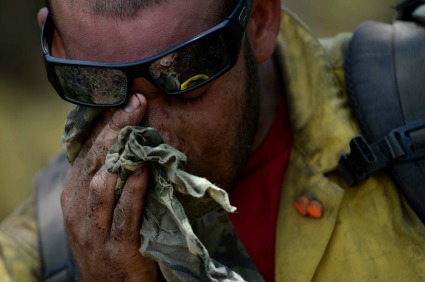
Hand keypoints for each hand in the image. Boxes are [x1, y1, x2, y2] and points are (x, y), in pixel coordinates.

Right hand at [61, 94, 157, 280]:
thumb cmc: (109, 241)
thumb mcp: (98, 210)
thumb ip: (105, 181)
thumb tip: (124, 145)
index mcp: (74, 196)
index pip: (87, 152)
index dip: (105, 125)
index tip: (125, 100)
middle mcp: (78, 210)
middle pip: (94, 161)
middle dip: (114, 129)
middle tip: (135, 101)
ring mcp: (94, 230)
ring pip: (103, 183)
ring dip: (121, 152)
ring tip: (138, 125)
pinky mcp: (115, 247)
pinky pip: (124, 214)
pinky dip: (133, 190)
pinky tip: (143, 169)